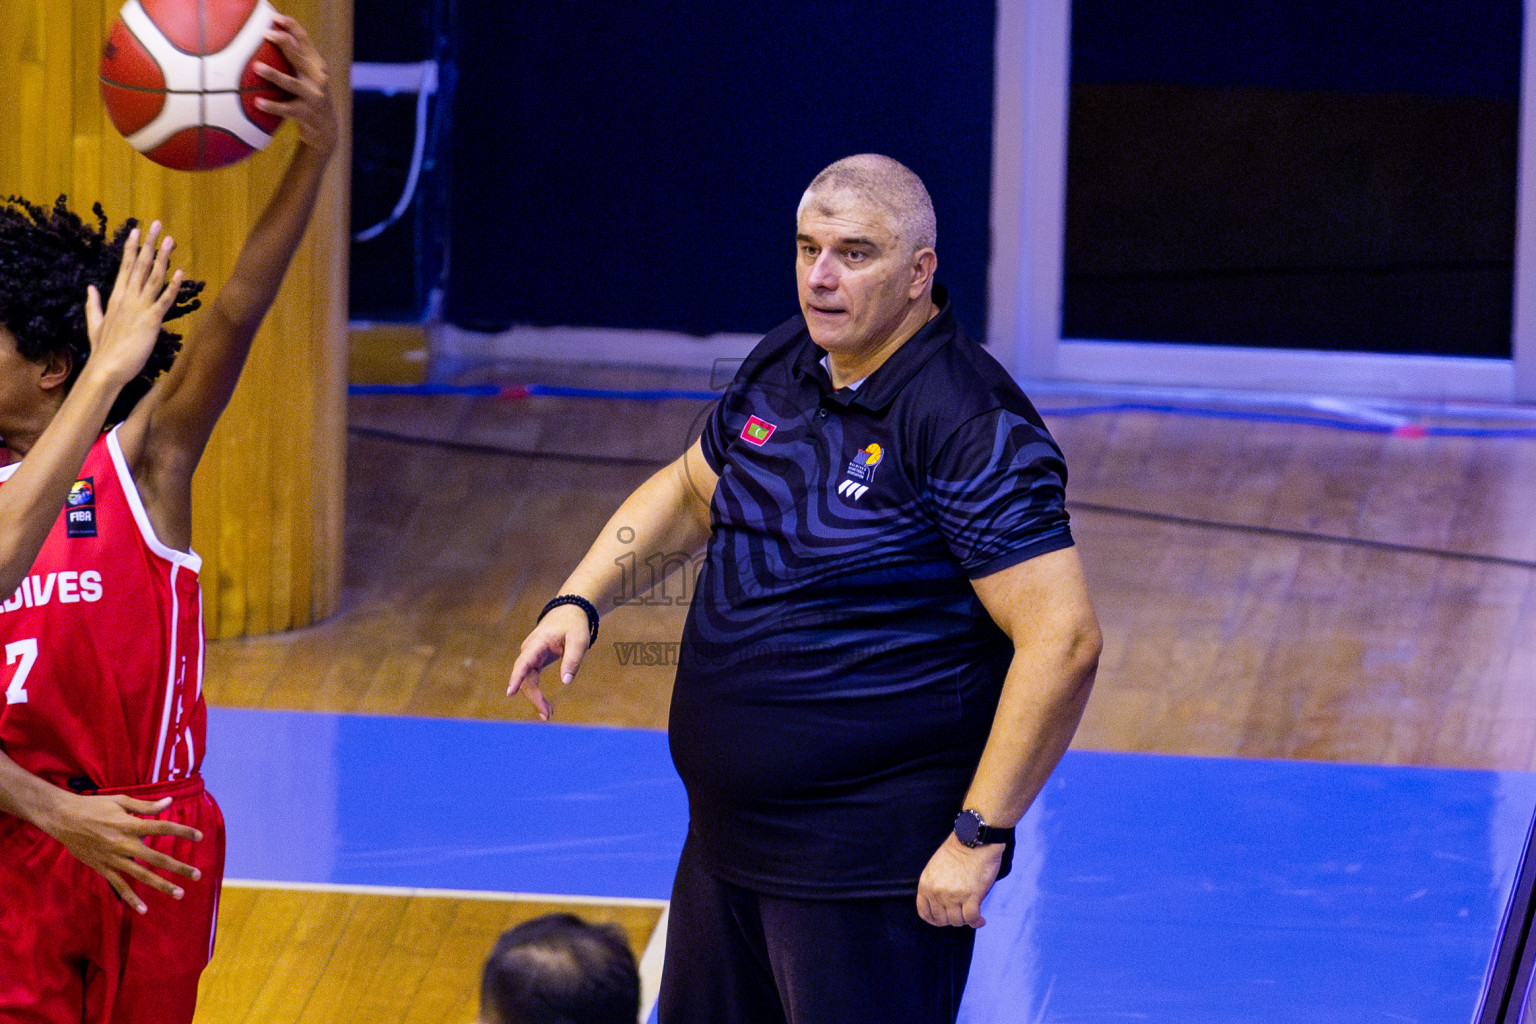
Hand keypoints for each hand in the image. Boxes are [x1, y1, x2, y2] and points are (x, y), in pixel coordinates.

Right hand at [37, 792, 201, 914]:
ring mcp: (113, 858)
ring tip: (180, 893)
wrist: (62, 818)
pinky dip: (131, 899)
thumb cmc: (93, 806)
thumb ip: (146, 805)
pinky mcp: (102, 868)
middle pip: (157, 858)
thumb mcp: (121, 801)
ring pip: (141, 875)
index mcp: (130, 825)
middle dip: (179, 867)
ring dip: (162, 885)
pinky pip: (119, 886)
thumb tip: (169, 802)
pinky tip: (143, 909)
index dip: (183, 831)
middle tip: (197, 875)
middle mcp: (124, 844)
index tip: (200, 836)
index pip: (163, 828)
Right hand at [83, 221, 181, 388]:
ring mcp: (139, 308)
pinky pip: (164, 300)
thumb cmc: (103, 349)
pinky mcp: (151, 320)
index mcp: (115, 298)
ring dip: (163, 257)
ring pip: (153, 277)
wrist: (106, 369)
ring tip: (170, 240)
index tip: (136, 230)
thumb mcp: (94, 323)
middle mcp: (127, 298)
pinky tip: (180, 273)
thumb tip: (89, 287)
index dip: (131, 247)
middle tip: (157, 224)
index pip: (125, 266)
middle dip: (149, 244)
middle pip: (140, 265)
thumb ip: (92, 304)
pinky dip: (173, 286)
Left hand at [255, 14, 336, 156]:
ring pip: (292, 83)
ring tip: (256, 67)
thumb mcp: (308, 77)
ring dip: (274, 75)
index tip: (274, 17)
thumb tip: (278, 35)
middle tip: (265, 34)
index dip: (291, 26)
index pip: (305, 40)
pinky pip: (287, 109)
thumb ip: (296, 59)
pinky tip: (257, 102)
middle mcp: (319, 79)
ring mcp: (315, 97)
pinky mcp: (308, 115)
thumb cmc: (310, 98)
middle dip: (283, 44)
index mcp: (317, 65)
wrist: (326, 131)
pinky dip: (272, 106)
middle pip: (299, 57)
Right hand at [507, 605, 592, 719]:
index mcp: (538, 643)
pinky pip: (532, 680)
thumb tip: (566, 682)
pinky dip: (537, 693)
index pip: (524, 662)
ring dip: (536, 698)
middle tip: (547, 714)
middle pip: (526, 677)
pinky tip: (545, 706)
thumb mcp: (579, 641)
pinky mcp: (534, 661)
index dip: (517, 678)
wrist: (569, 612)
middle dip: (534, 697)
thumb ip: (573, 660)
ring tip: (548, 715)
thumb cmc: (574, 626)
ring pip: (528, 681)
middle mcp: (529, 650)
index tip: (510, 692)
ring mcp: (530, 656)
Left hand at [916, 833, 1003, 927]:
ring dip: (965, 921)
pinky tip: (981, 920)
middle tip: (962, 914)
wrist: (975, 839)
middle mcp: (937, 891)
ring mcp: (953, 895)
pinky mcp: (971, 896)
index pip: (924, 912)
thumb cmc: (958, 850)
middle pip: (942, 919)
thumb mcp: (936, 867)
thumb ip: (935, 885)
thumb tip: (941, 905)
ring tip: (973, 915)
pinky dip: (977, 922)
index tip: (944, 919)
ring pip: (957, 921)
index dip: (935, 919)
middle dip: (952, 919)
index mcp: (926, 883)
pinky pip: (971, 918)